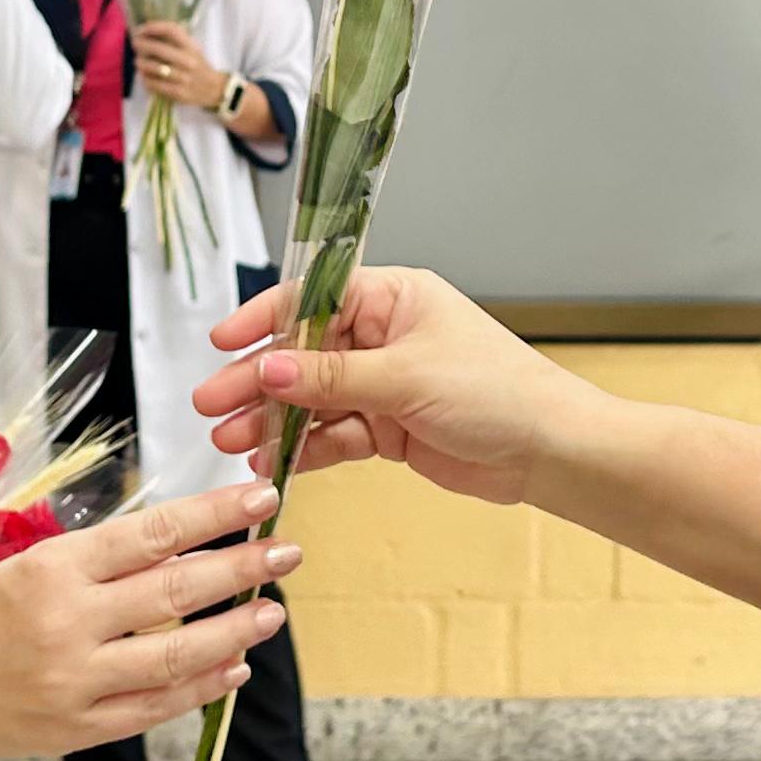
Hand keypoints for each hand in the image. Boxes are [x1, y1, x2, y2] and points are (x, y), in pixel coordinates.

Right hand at [0, 477, 295, 759]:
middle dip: (242, 568)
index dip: (215, 514)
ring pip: (178, 658)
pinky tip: (234, 667)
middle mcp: (67, 625)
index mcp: (51, 569)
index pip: (154, 534)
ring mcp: (74, 684)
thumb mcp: (26, 566)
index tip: (260, 497)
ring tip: (272, 612)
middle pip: (177, 593)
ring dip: (235, 632)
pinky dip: (201, 688)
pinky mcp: (78, 731)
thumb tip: (186, 547)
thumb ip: (101, 563)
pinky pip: (156, 709)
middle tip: (288, 550)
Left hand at [129, 17, 226, 110]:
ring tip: (138, 61)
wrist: (213, 89)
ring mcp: (183, 78)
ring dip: (141, 63)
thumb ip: (175, 40)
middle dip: (142, 45)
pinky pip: (155, 85)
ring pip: (154, 68)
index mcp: (192, 47)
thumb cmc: (198, 65)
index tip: (141, 29)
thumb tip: (148, 31)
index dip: (153, 27)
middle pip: (159, 49)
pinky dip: (145, 79)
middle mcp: (188, 61)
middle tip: (135, 44)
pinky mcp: (178, 93)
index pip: (171, 31)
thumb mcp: (193, 48)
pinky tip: (143, 76)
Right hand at [187, 265, 591, 506]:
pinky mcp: (388, 428)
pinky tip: (273, 462)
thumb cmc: (498, 392)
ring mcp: (383, 384)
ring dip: (273, 420)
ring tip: (233, 442)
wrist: (548, 452)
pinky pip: (333, 435)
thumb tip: (267, 367)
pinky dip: (304, 449)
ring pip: (311, 399)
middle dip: (257, 379)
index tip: (222, 342)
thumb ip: (330, 376)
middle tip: (212, 404)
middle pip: (302, 352)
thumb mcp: (405, 377)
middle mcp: (383, 335)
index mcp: (392, 297)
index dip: (263, 319)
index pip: (312, 297)